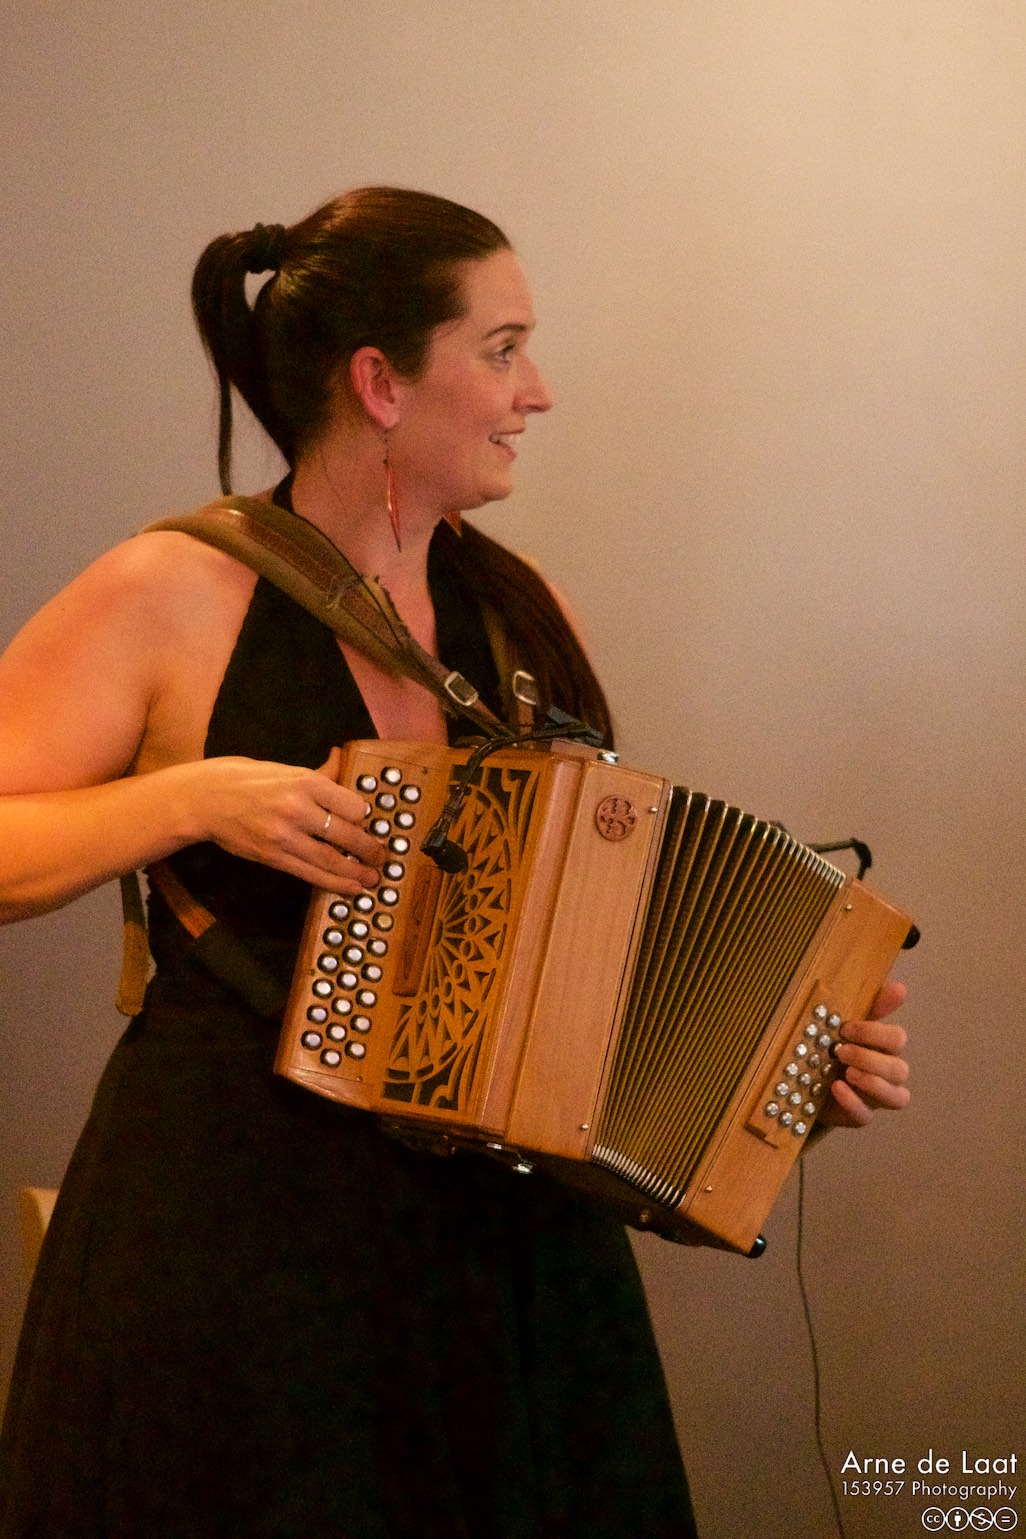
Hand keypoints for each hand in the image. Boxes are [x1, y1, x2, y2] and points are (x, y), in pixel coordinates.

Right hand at [185, 747, 385, 893]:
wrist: (204, 799)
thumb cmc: (245, 779)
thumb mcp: (284, 769)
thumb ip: (319, 772)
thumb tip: (341, 757)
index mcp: (305, 781)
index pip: (354, 805)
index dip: (364, 816)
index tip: (365, 822)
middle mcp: (298, 808)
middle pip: (348, 835)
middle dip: (370, 849)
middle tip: (381, 856)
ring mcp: (285, 836)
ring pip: (332, 860)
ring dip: (357, 873)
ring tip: (372, 879)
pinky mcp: (274, 857)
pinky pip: (311, 874)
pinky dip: (334, 883)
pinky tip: (350, 888)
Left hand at [818, 980, 910, 1129]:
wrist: (808, 1080)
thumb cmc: (834, 1048)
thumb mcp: (848, 1026)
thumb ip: (873, 1008)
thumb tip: (900, 988)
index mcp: (885, 1049)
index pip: (898, 1039)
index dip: (875, 1033)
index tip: (846, 1028)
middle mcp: (888, 1075)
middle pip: (900, 1069)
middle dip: (871, 1058)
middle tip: (841, 1051)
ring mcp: (876, 1098)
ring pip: (898, 1097)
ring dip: (873, 1082)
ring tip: (847, 1073)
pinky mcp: (860, 1116)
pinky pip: (866, 1116)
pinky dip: (853, 1102)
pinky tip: (837, 1088)